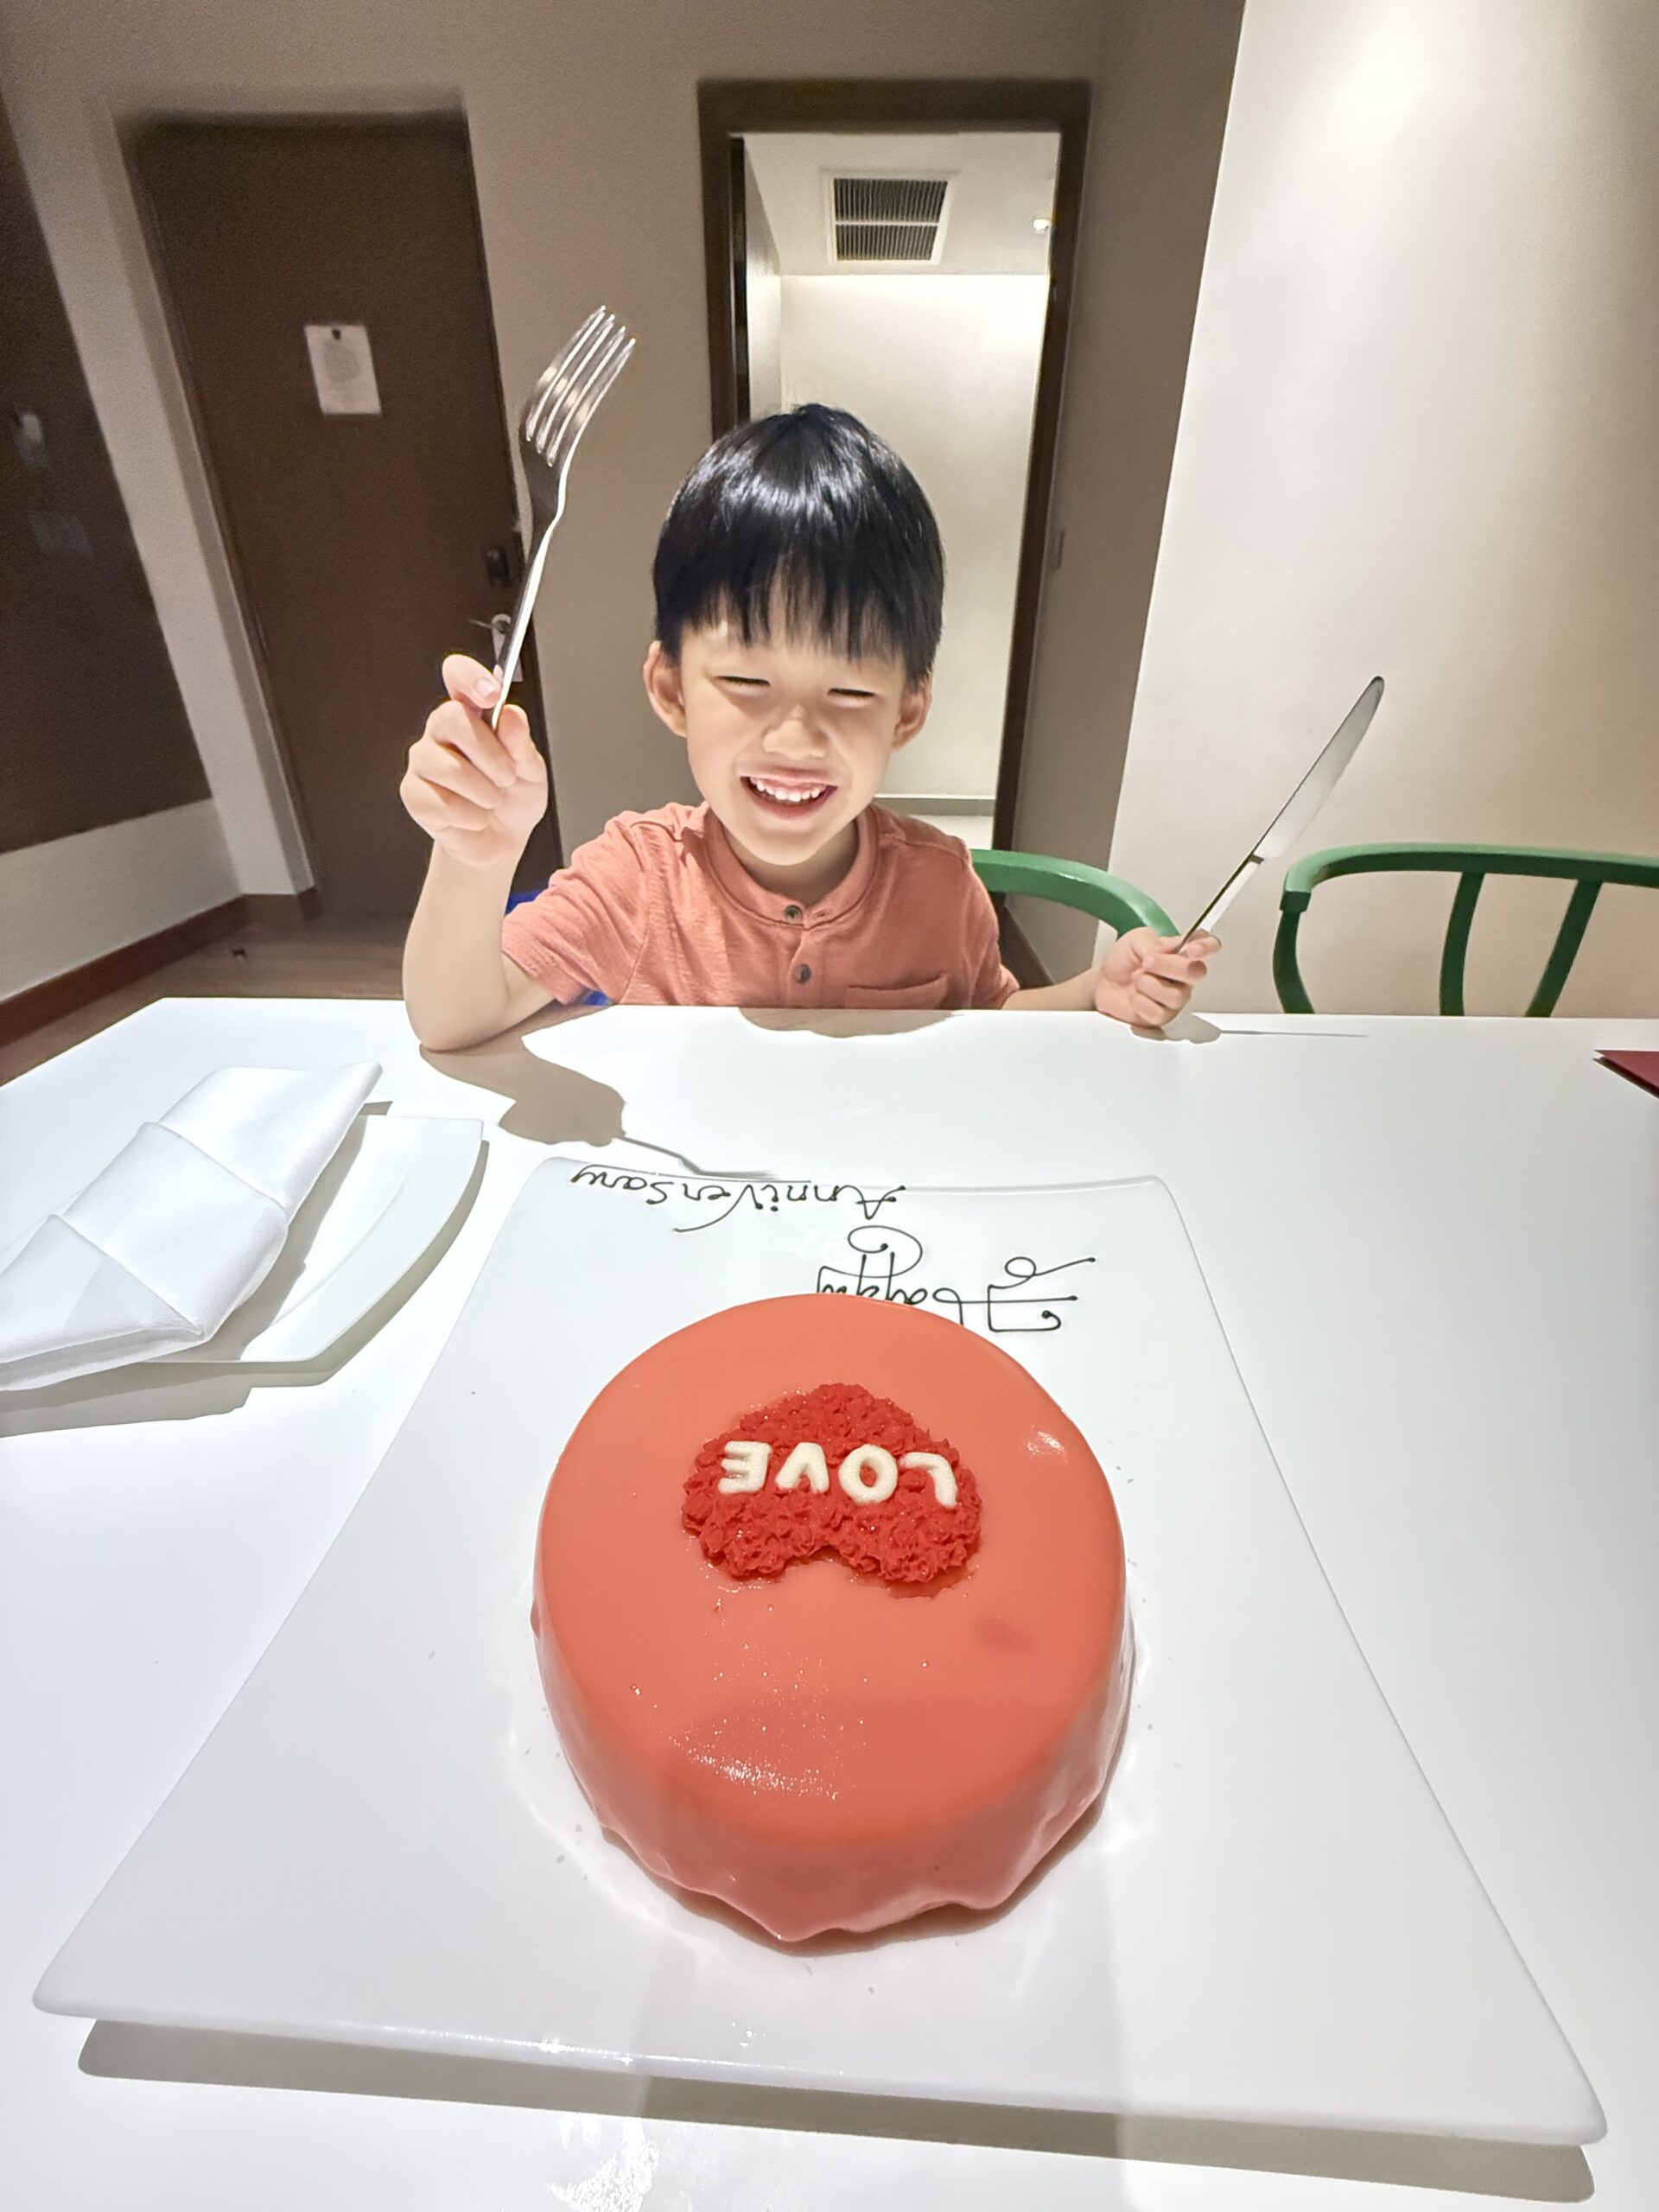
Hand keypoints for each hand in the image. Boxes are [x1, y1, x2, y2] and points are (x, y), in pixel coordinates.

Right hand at [400, 654, 547, 869]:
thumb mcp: (531, 771)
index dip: (469, 676)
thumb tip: (511, 716)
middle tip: (507, 777)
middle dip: (490, 754)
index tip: (491, 694)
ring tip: (492, 801)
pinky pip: (440, 803)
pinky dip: (469, 817)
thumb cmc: (513, 799)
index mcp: (471, 714)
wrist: (500, 842)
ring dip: (483, 792)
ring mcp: (423, 761)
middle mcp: (441, 731)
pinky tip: (473, 817)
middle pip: (451, 718)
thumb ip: (521, 743)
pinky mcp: (413, 793)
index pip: (457, 675)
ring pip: (449, 767)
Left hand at [1094, 928, 1218, 1028]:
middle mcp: (1184, 975)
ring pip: (1176, 995)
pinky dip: (1140, 1002)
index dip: (1207, 946)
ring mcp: (1176, 997)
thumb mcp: (1136, 939)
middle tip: (1146, 962)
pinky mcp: (1163, 1016)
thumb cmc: (1123, 960)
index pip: (1209, 945)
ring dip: (1149, 985)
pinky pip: (1159, 1013)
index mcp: (1182, 952)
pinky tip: (1135, 996)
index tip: (1192, 949)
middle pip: (1196, 972)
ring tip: (1136, 980)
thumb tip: (1165, 954)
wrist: (1103, 983)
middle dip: (1168, 966)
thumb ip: (1154, 943)